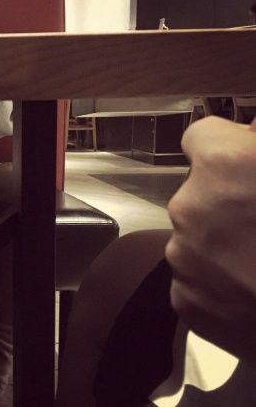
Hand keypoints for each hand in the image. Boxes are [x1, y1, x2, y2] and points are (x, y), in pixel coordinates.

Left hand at [165, 116, 255, 362]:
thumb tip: (252, 133)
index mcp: (224, 164)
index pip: (202, 135)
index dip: (228, 148)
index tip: (246, 165)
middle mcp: (191, 207)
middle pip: (200, 191)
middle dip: (229, 201)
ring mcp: (183, 257)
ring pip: (198, 238)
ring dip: (225, 245)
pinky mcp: (186, 301)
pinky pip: (199, 282)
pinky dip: (223, 286)